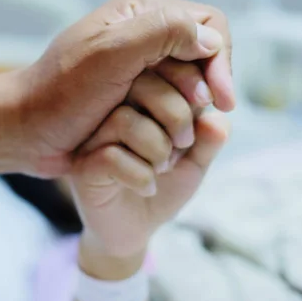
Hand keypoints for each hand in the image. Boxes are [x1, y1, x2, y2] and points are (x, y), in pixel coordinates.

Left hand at [14, 0, 232, 176]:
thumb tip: (211, 39)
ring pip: (189, 90)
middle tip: (195, 120)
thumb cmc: (61, 93)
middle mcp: (143, 39)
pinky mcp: (134, 102)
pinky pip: (171, 111)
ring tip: (177, 140)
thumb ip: (163, 33)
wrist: (26, 131)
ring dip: (188, 116)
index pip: (207, 24)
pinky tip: (167, 145)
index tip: (221, 100)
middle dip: (203, 91)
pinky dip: (172, 128)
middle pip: (202, 59)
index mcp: (139, 15)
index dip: (221, 61)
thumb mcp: (111, 54)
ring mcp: (139, 71)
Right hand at [69, 70, 229, 258]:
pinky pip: (112, 157)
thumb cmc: (163, 187)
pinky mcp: (83, 167)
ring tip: (163, 168)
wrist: (135, 231)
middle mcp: (111, 111)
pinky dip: (141, 175)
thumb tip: (218, 118)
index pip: (160, 69)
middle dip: (176, 116)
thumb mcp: (195, 162)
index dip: (188, 87)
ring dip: (157, 148)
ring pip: (125, 120)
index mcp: (138, 100)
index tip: (199, 118)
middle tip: (183, 146)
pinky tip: (147, 188)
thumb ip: (208, 139)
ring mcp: (93, 139)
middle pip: (141, 85)